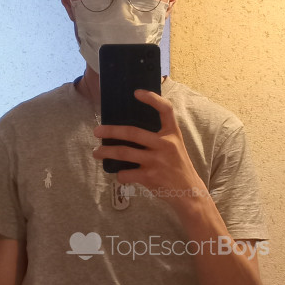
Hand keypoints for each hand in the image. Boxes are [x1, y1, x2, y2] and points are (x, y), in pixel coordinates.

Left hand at [92, 89, 207, 205]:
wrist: (189, 192)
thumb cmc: (177, 166)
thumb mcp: (175, 146)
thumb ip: (159, 136)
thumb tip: (129, 130)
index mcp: (172, 133)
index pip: (166, 109)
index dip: (152, 98)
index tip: (136, 92)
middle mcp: (165, 144)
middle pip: (132, 132)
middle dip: (111, 131)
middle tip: (97, 131)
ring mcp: (157, 161)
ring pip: (124, 153)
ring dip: (106, 152)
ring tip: (96, 152)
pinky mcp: (150, 177)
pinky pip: (126, 173)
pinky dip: (120, 175)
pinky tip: (120, 175)